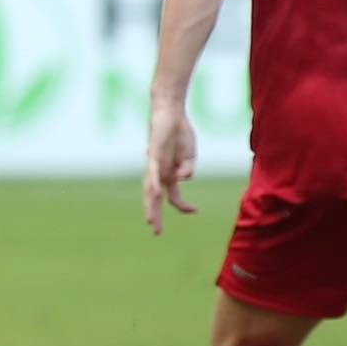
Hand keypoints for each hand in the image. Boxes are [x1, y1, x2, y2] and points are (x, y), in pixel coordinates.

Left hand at [143, 97, 198, 235]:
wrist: (173, 113)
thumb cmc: (180, 133)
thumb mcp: (190, 156)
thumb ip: (188, 170)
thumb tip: (183, 179)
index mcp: (169, 174)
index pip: (174, 197)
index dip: (184, 207)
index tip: (196, 211)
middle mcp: (159, 172)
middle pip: (155, 198)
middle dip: (156, 215)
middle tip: (156, 232)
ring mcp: (155, 164)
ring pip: (150, 189)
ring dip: (150, 205)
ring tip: (150, 220)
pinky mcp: (154, 154)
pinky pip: (152, 171)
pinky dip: (153, 182)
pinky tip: (154, 192)